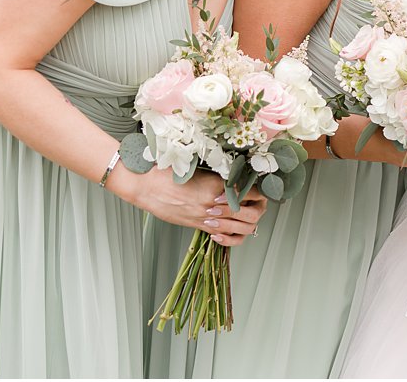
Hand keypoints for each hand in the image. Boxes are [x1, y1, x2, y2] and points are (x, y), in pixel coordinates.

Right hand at [112, 166, 266, 246]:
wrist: (145, 186)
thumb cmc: (169, 173)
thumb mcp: (200, 168)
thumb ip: (220, 177)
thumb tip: (239, 179)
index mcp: (218, 186)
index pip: (252, 192)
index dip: (261, 190)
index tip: (260, 185)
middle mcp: (216, 205)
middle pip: (253, 214)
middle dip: (260, 208)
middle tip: (259, 200)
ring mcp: (208, 218)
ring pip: (242, 228)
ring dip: (249, 222)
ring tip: (248, 213)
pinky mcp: (199, 226)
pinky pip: (224, 237)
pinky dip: (233, 236)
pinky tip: (231, 228)